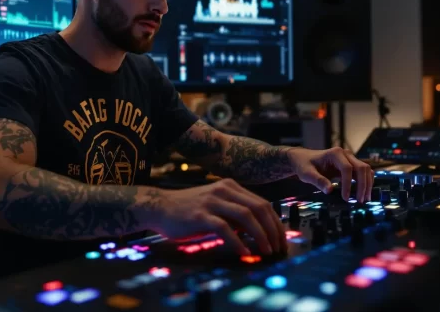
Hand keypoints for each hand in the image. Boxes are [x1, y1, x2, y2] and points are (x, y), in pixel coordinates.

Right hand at [146, 179, 285, 255]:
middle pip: (259, 208)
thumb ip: (234, 213)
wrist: (158, 206)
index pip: (262, 203)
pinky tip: (244, 253)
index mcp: (230, 186)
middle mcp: (224, 190)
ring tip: (266, 251)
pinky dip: (238, 242)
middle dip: (273, 230)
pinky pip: (225, 228)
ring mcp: (212, 201)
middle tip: (278, 248)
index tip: (281, 240)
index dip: (276, 223)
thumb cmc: (188, 210)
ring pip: (246, 216)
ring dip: (261, 236)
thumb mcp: (215, 206)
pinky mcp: (200, 215)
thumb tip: (257, 231)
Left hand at [288, 147, 373, 202]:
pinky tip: (363, 193)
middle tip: (360, 201)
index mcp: (334, 154)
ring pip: (365, 170)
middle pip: (361, 168)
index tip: (345, 198)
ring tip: (364, 199)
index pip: (347, 169)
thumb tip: (330, 190)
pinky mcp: (351, 164)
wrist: (304, 159)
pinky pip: (363, 172)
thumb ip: (318, 181)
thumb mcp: (307, 174)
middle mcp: (345, 154)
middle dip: (363, 185)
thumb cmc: (304, 165)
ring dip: (367, 184)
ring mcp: (349, 158)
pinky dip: (365, 182)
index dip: (348, 184)